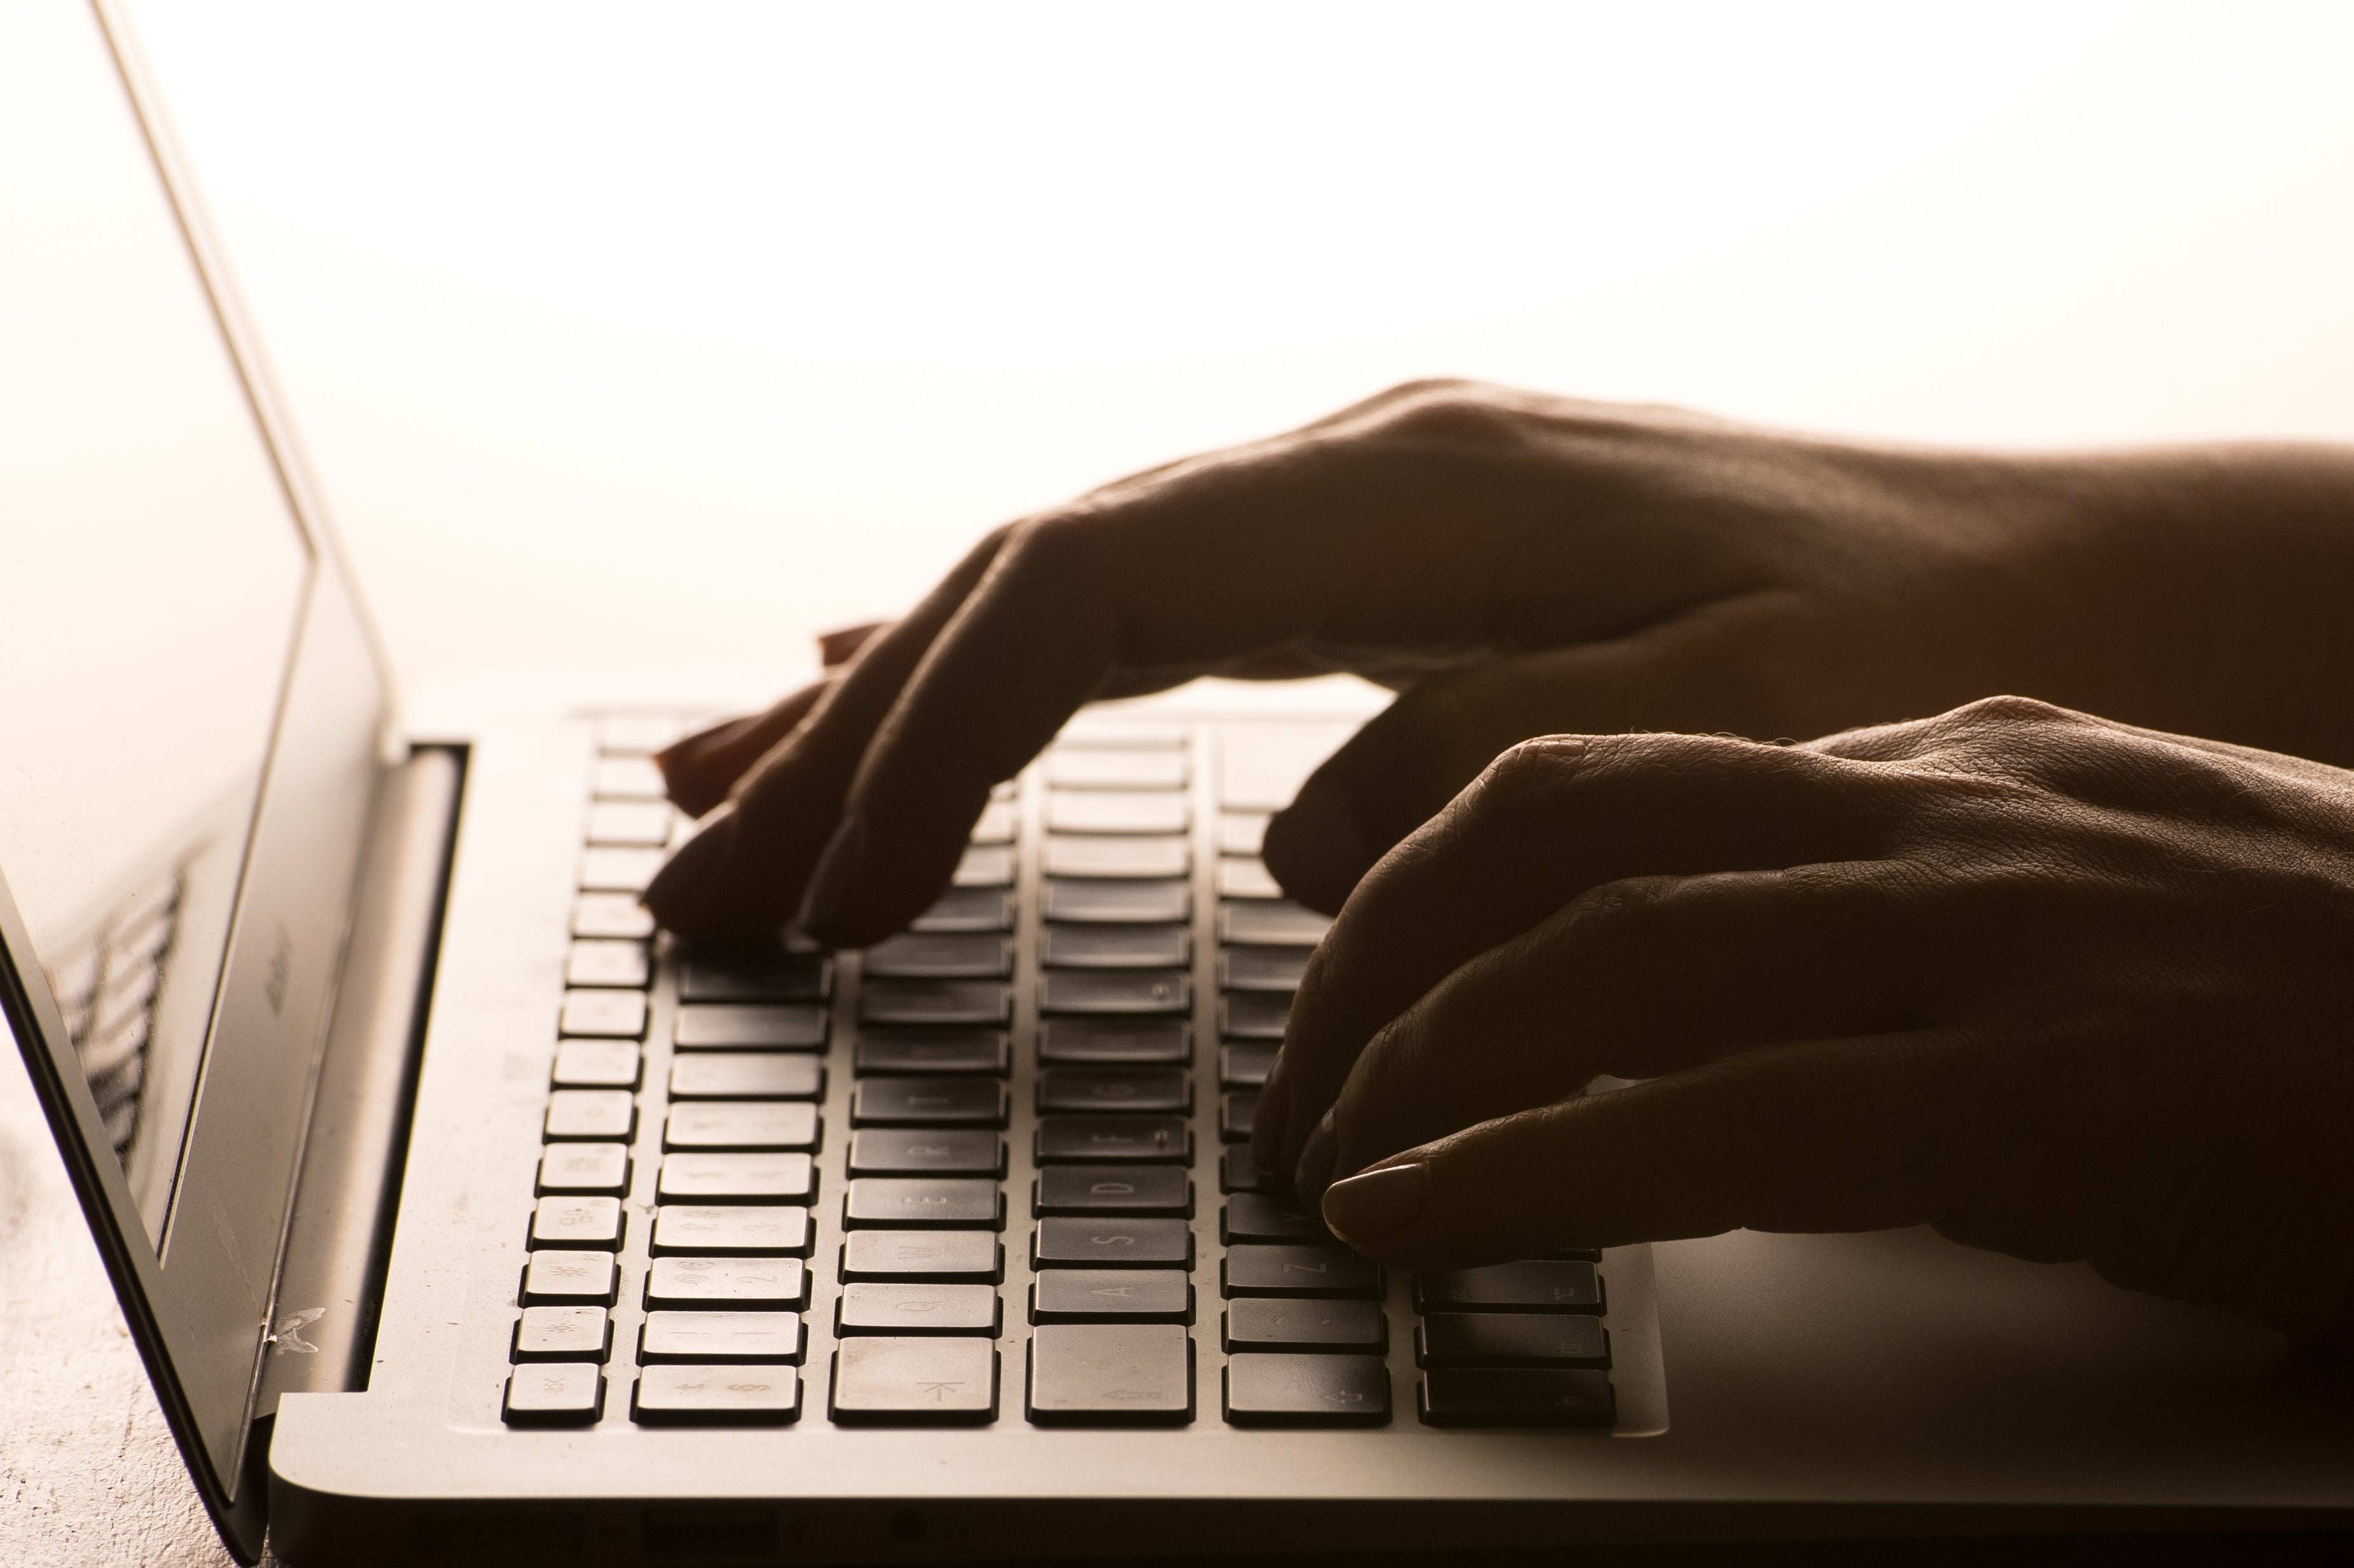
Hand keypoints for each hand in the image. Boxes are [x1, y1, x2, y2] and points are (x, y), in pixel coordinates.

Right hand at [642, 378, 2353, 945]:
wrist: (2072, 580)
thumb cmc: (1915, 649)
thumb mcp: (1711, 727)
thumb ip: (1479, 768)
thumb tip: (1298, 843)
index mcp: (1407, 495)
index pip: (1075, 604)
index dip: (923, 745)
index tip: (839, 897)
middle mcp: (1360, 465)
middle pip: (1024, 582)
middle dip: (849, 735)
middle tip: (704, 871)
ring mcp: (1366, 502)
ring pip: (1064, 588)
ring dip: (894, 697)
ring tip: (740, 790)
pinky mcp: (1393, 555)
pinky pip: (1146, 606)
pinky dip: (1012, 670)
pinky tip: (914, 685)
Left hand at [1270, 697, 2353, 1349]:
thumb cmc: (2332, 988)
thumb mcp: (2091, 890)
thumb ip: (1904, 900)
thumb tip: (1712, 963)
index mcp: (1944, 762)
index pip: (1610, 774)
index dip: (1441, 872)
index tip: (1362, 970)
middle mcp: (1940, 814)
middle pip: (1555, 833)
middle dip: (1382, 958)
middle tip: (1298, 1079)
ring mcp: (1989, 940)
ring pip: (1601, 960)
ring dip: (1417, 1066)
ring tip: (1327, 1164)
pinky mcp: (2040, 1094)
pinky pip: (1707, 1119)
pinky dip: (1526, 1171)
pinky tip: (1420, 1220)